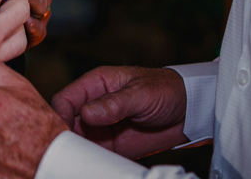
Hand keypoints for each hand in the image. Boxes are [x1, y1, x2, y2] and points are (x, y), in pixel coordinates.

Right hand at [50, 65, 187, 158]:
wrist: (190, 111)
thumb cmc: (165, 90)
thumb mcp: (140, 93)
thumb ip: (114, 103)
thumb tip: (87, 113)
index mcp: (96, 84)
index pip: (66, 99)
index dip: (60, 115)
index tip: (63, 132)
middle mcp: (94, 105)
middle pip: (67, 122)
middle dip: (65, 137)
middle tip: (69, 152)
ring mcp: (102, 127)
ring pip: (78, 140)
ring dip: (77, 152)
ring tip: (80, 162)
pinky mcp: (112, 145)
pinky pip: (95, 154)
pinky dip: (91, 162)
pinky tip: (92, 167)